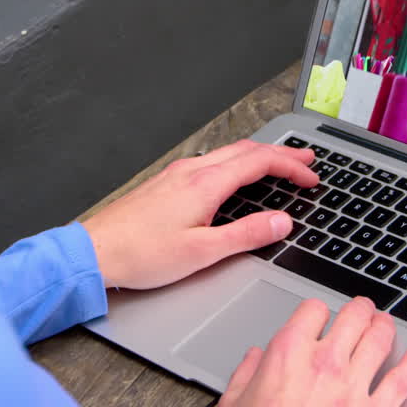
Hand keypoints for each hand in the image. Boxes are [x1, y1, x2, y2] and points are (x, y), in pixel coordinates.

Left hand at [82, 140, 318, 289]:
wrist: (95, 253)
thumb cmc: (141, 255)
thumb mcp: (202, 252)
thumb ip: (246, 235)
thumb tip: (281, 223)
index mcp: (206, 184)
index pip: (260, 163)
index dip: (291, 168)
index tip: (312, 178)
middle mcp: (192, 172)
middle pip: (247, 151)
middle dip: (281, 154)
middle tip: (306, 160)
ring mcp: (177, 175)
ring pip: (228, 153)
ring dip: (259, 156)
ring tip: (278, 164)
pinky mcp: (166, 184)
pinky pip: (211, 162)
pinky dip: (236, 163)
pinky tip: (235, 176)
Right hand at [214, 297, 406, 406]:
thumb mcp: (233, 403)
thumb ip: (247, 372)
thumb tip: (256, 357)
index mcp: (287, 355)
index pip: (314, 310)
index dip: (318, 311)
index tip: (321, 318)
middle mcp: (324, 364)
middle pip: (354, 317)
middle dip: (360, 309)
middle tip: (363, 310)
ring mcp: (352, 389)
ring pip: (380, 340)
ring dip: (384, 327)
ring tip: (386, 324)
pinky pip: (401, 382)